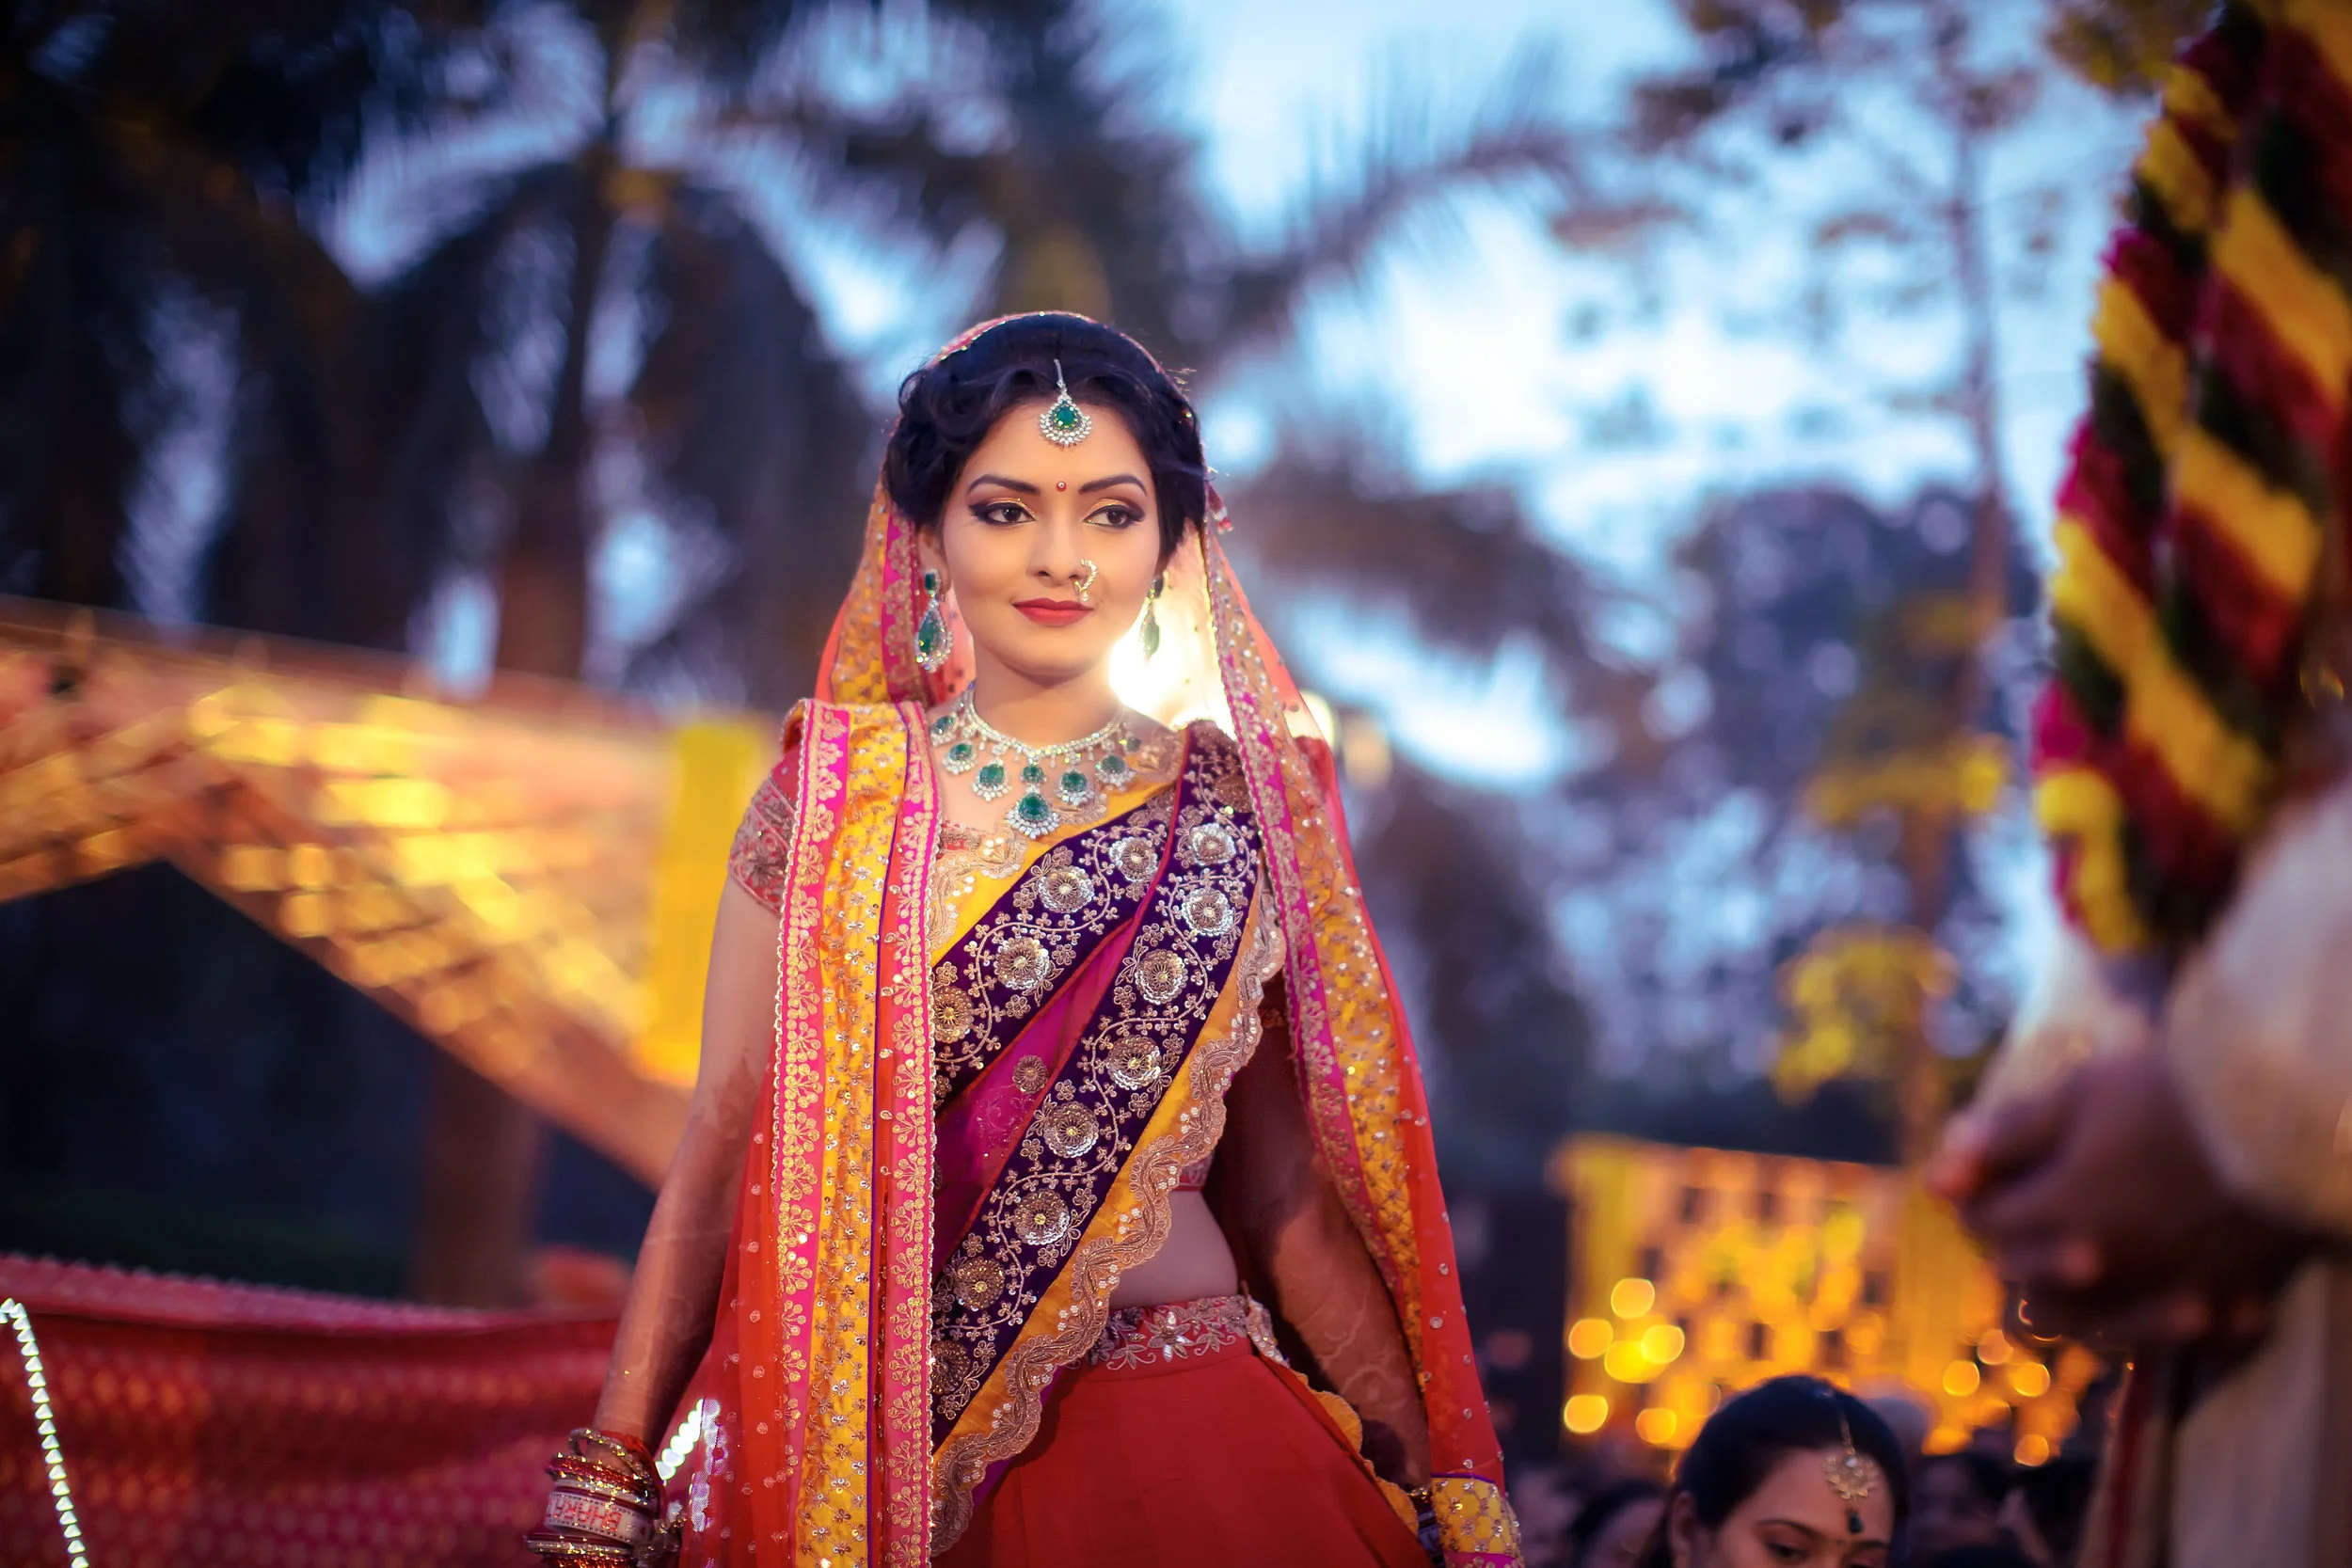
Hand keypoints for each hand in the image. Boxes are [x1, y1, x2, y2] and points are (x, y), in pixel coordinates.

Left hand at [1927, 1053, 2313, 1346]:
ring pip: (2092, 1334)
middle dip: (2010, 1258)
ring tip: (2072, 1279)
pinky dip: (2159, 1328)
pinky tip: (2159, 1303)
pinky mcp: (2229, 1306)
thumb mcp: (2079, 1094)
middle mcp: (2106, 1269)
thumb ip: (2004, 1138)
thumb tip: (1936, 1179)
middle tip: (2016, 1229)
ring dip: (2070, 1311)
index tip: (1977, 1182)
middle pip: (2027, 1292)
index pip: (1983, 1226)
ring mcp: (2167, 1295)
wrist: (2288, 1118)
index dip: (1973, 1201)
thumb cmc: (2175, 1094)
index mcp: (2061, 1213)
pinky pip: (2179, 1341)